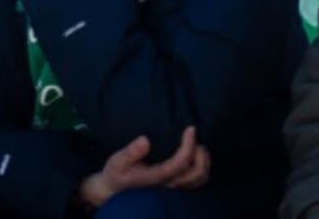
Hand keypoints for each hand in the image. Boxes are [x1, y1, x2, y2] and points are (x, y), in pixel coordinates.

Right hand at [76, 128, 208, 207]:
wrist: (114, 189)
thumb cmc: (117, 173)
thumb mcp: (117, 161)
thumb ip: (130, 152)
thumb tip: (145, 140)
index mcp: (157, 176)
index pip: (180, 163)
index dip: (189, 145)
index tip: (190, 128)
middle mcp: (169, 184)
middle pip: (196, 173)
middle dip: (200, 154)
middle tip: (194, 137)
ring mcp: (173, 186)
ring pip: (199, 179)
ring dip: (204, 161)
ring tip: (197, 145)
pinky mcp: (174, 185)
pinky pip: (196, 180)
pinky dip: (202, 167)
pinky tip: (195, 154)